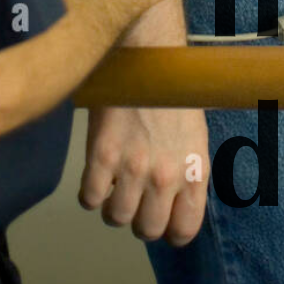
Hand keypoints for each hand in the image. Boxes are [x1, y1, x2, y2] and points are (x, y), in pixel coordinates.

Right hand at [79, 105, 208, 245]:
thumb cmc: (171, 91)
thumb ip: (186, 171)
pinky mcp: (103, 154)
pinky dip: (89, 193)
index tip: (158, 217)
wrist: (146, 52)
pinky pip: (90, 198)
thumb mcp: (194, 135)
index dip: (168, 229)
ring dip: (112, 205)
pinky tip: (95, 176)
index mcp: (195, 169)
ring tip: (113, 185)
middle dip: (137, 219)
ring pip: (116, 218)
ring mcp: (134, 166)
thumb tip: (172, 204)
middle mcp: (167, 174)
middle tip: (133, 198)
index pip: (183, 230)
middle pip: (146, 230)